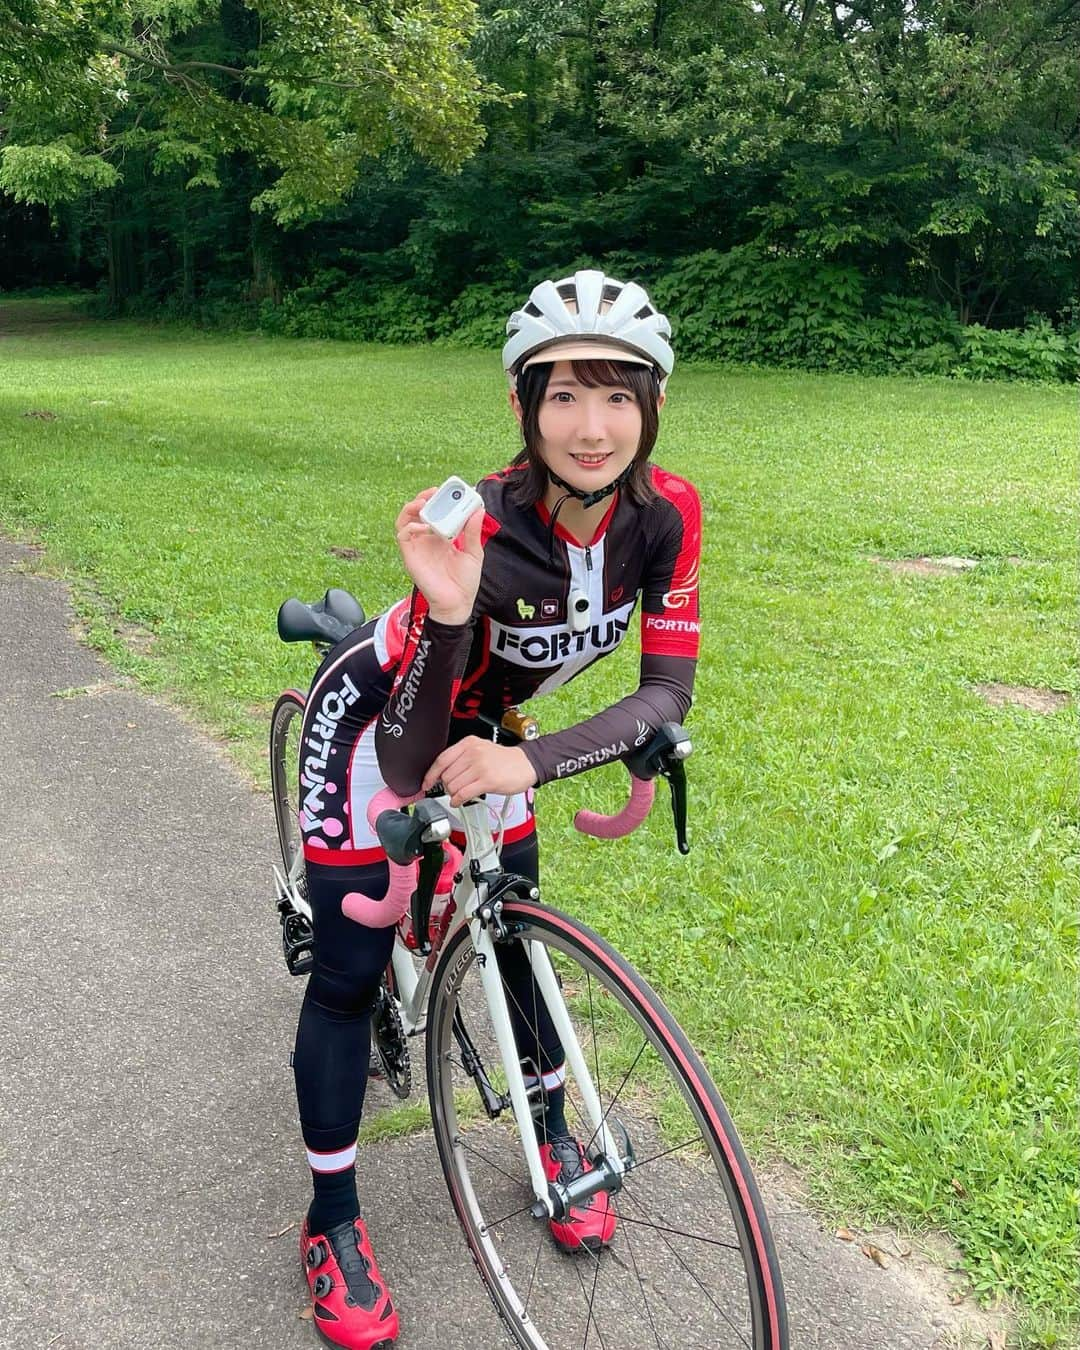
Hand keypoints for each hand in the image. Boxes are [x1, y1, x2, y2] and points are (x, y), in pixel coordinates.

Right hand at [396, 489, 484, 624]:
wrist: (457, 603)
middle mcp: (427, 538)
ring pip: (405, 519)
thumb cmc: (464, 581)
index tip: (450, 490)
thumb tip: (478, 510)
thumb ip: (472, 532)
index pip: (436, 511)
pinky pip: (403, 535)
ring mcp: (417, 546)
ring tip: (424, 502)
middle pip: (418, 511)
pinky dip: (411, 526)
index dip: (439, 498)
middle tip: (435, 491)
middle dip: (424, 497)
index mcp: (442, 536)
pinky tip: (424, 528)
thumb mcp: (473, 552)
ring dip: (412, 507)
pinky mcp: (410, 556)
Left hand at [422, 737, 537, 805]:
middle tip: (455, 789)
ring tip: (461, 794)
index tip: (425, 783)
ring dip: (453, 794)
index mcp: (468, 744)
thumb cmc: (503, 759)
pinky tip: (459, 801)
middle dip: (447, 786)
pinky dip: (457, 801)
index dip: (430, 774)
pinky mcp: (487, 781)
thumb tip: (441, 773)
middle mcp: (473, 753)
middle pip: (446, 775)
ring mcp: (480, 767)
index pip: (441, 759)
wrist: (526, 764)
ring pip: (453, 786)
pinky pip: (463, 794)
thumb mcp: (480, 749)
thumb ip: (461, 757)